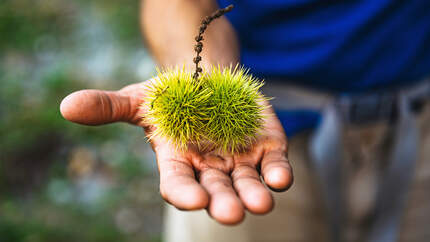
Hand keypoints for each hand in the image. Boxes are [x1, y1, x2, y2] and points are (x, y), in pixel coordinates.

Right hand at [60, 81, 292, 224]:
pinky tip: (280, 178)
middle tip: (230, 213)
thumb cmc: (170, 96)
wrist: (207, 81)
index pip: (179, 185)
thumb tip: (66, 106)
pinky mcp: (266, 148)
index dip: (184, 194)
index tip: (192, 200)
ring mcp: (240, 162)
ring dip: (254, 195)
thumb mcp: (137, 99)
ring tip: (260, 203)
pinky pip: (274, 166)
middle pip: (216, 193)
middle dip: (223, 203)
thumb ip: (107, 107)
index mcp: (178, 163)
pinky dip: (278, 173)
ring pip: (248, 185)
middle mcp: (210, 170)